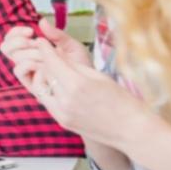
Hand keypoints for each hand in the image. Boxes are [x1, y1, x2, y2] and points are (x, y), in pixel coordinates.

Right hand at [1, 19, 88, 95]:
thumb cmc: (81, 65)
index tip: (31, 31)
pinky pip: (18, 71)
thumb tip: (41, 21)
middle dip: (18, 40)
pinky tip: (41, 63)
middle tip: (33, 40)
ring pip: (14, 57)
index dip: (15, 32)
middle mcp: (28, 59)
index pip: (12, 38)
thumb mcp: (71, 45)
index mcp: (34, 49)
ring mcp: (29, 72)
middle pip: (6, 47)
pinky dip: (27, 63)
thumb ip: (56, 34)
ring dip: (27, 51)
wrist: (89, 84)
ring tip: (43, 53)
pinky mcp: (31, 83)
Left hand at [10, 37, 155, 149]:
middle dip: (45, 63)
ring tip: (55, 71)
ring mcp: (61, 114)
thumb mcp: (98, 76)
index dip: (45, 49)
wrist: (130, 129)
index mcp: (77, 84)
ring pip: (41, 89)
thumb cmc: (120, 99)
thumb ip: (74, 66)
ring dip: (45, 78)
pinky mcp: (62, 122)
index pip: (52, 61)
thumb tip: (57, 54)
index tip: (41, 40)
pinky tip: (60, 87)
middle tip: (51, 55)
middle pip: (44, 74)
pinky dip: (50, 92)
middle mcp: (65, 100)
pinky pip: (48, 102)